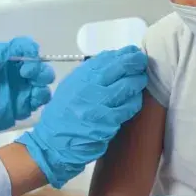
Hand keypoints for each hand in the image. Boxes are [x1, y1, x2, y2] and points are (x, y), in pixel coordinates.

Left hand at [0, 37, 54, 155]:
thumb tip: (16, 48)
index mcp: (5, 59)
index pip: (25, 48)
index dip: (31, 49)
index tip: (29, 55)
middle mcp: (16, 73)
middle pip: (39, 66)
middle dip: (39, 68)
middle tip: (28, 74)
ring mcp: (20, 91)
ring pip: (43, 84)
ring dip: (43, 83)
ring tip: (33, 90)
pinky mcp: (21, 108)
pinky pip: (38, 102)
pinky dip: (40, 99)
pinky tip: (30, 101)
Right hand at [16, 46, 147, 188]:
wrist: (53, 143)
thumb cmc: (62, 114)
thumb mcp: (69, 87)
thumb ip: (88, 75)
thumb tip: (112, 61)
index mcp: (79, 77)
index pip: (106, 58)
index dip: (123, 53)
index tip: (132, 52)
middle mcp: (88, 87)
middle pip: (119, 67)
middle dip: (135, 62)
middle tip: (142, 61)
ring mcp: (98, 104)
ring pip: (127, 86)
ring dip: (138, 81)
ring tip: (141, 79)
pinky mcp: (107, 121)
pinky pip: (128, 107)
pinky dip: (134, 101)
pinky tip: (135, 100)